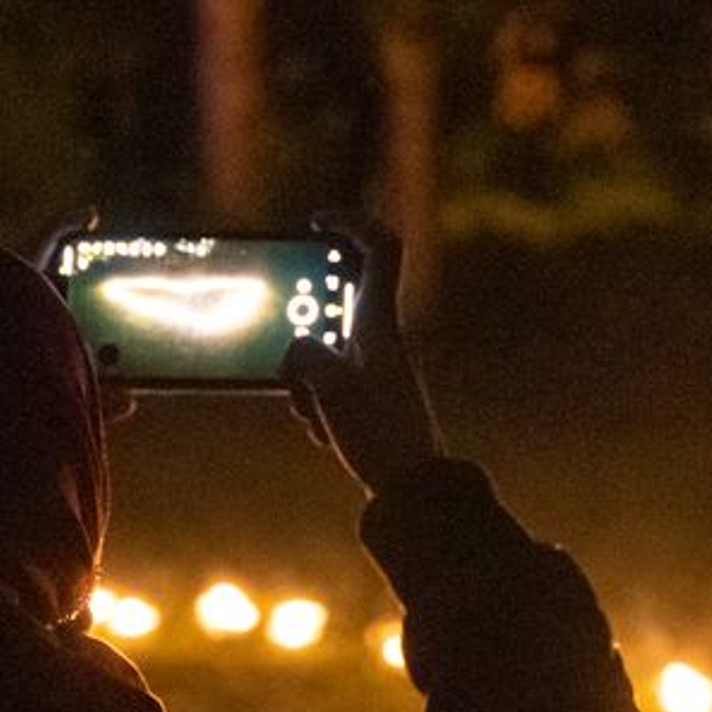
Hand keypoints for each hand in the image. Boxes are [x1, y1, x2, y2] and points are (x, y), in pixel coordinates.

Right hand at [287, 217, 444, 496]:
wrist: (412, 490)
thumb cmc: (380, 437)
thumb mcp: (330, 390)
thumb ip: (306, 355)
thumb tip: (299, 352)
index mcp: (380, 323)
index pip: (379, 248)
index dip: (349, 222)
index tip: (315, 221)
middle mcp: (380, 337)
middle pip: (328, 309)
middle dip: (299, 338)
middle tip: (300, 378)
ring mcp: (373, 367)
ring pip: (320, 353)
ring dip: (304, 382)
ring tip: (319, 418)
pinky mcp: (366, 395)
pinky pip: (325, 384)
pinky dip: (315, 404)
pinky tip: (328, 435)